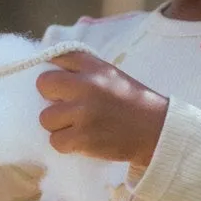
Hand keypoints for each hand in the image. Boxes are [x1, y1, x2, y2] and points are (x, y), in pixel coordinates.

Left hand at [35, 51, 168, 165]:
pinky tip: (81, 141)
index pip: (56, 56)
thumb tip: (49, 72)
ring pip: (45, 118)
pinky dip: (66, 144)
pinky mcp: (83, 137)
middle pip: (43, 84)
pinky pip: (56, 141)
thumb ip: (83, 71)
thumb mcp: (111, 76)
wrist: (157, 131)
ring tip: (77, 127)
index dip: (56, 71)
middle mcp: (86, 85)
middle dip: (50, 98)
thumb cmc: (132, 103)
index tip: (63, 83)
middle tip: (67, 107)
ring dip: (57, 125)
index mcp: (93, 66)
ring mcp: (83, 112)